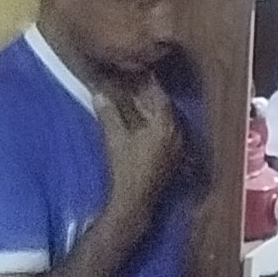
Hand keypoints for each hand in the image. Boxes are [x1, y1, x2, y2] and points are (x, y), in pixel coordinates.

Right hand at [98, 76, 184, 226]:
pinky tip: (144, 124)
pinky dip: (157, 125)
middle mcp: (177, 133)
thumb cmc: (125, 169)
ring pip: (168, 120)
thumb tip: (99, 93)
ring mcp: (178, 146)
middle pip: (165, 107)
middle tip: (136, 86)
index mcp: (165, 126)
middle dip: (151, 96)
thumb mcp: (115, 139)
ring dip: (154, 111)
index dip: (149, 84)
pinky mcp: (174, 157)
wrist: (134, 202)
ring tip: (138, 102)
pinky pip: (168, 132)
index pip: (160, 96)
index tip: (140, 74)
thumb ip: (108, 114)